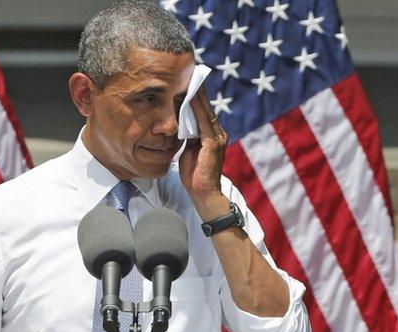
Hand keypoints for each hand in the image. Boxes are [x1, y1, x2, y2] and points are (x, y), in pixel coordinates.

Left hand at [178, 86, 230, 220]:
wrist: (204, 195)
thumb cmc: (195, 176)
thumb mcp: (189, 152)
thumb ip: (188, 138)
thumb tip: (180, 126)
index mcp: (212, 135)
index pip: (203, 111)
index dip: (196, 95)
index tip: (189, 80)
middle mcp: (217, 133)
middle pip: (206, 107)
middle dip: (197, 90)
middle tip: (190, 72)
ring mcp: (217, 138)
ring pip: (205, 111)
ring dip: (195, 95)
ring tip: (188, 79)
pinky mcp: (212, 144)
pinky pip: (203, 122)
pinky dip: (195, 109)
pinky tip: (187, 98)